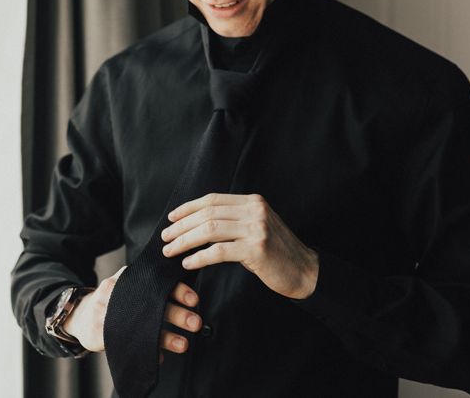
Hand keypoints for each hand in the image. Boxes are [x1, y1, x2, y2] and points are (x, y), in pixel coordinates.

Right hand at [62, 266, 202, 358]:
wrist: (82, 314)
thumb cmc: (116, 298)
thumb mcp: (130, 283)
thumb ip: (153, 284)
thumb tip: (188, 292)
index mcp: (132, 278)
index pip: (159, 280)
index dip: (178, 289)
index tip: (194, 300)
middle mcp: (120, 291)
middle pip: (153, 302)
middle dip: (178, 314)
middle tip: (196, 323)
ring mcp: (109, 312)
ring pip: (143, 325)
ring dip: (165, 337)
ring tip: (183, 344)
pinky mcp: (101, 332)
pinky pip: (127, 342)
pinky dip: (146, 350)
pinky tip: (158, 357)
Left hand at [161, 192, 318, 299]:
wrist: (304, 270)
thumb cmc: (276, 252)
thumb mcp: (257, 227)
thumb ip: (235, 220)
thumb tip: (199, 222)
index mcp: (254, 201)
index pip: (213, 199)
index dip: (189, 207)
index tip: (171, 218)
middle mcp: (255, 210)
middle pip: (208, 213)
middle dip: (182, 226)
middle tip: (165, 238)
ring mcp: (257, 228)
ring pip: (210, 230)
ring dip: (185, 240)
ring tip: (170, 250)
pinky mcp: (256, 249)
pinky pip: (219, 251)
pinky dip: (199, 257)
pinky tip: (188, 263)